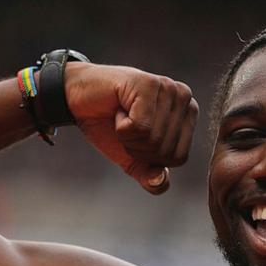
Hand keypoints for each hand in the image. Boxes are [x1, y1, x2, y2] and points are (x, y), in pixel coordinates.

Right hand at [65, 63, 198, 194]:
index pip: (178, 158)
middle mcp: (184, 97)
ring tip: (121, 115)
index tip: (135, 136)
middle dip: (137, 147)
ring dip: (127, 136)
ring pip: (153, 140)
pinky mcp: (148, 84)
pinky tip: (118, 108)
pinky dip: (121, 126)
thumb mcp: (132, 158)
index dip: (150, 158)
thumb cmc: (108, 125)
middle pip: (165, 150)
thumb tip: (159, 182)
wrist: (77, 99)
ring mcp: (168, 87)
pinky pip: (140, 127)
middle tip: (125, 124)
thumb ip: (151, 176)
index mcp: (188, 114)